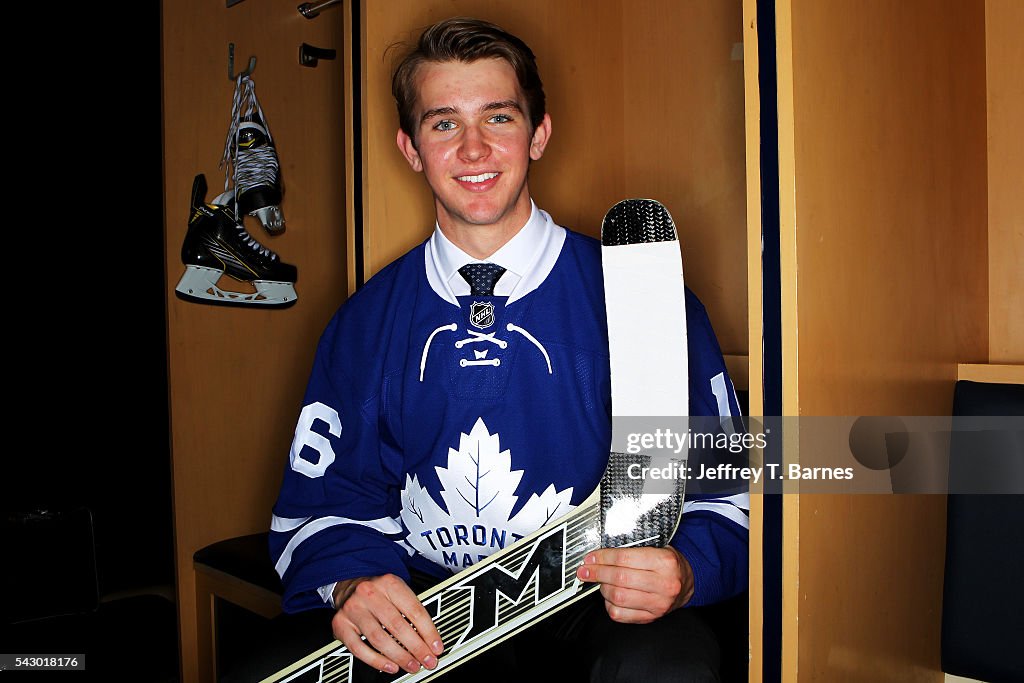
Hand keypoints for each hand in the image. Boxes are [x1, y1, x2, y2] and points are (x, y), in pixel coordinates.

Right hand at [331, 574, 443, 674]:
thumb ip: (412, 611)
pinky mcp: (340, 624)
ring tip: (412, 665)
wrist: (349, 584)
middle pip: (397, 626)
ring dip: (399, 656)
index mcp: (389, 583)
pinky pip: (359, 648)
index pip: (414, 610)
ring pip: (379, 638)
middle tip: (427, 660)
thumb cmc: (378, 592)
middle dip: (416, 648)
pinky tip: (390, 666)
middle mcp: (369, 593)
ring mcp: (353, 609)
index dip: (429, 632)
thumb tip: (430, 639)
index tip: (436, 647)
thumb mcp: (397, 591)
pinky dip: (376, 661)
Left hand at [575, 546, 693, 622]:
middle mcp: (664, 584)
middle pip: (619, 578)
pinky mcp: (652, 617)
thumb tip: (601, 554)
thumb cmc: (669, 564)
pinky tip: (610, 597)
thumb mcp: (658, 548)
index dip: (602, 557)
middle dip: (597, 573)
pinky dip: (609, 605)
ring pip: (618, 597)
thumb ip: (633, 550)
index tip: (591, 558)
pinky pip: (621, 614)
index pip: (624, 558)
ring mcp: (658, 603)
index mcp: (665, 561)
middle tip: (585, 570)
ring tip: (600, 581)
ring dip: (603, 588)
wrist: (688, 582)